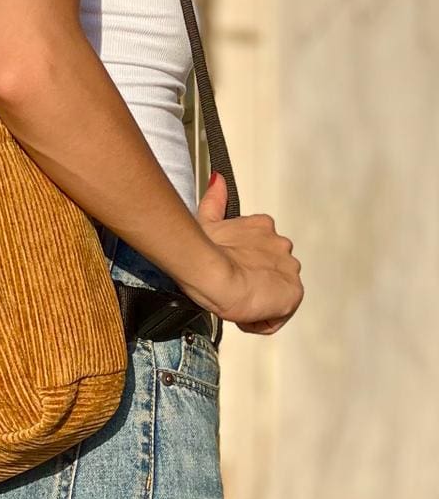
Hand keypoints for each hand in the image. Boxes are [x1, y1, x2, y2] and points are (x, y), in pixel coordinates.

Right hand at [175, 173, 303, 334]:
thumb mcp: (208, 218)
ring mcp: (289, 270)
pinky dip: (259, 320)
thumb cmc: (206, 250)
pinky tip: (242, 315)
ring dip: (256, 301)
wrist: (214, 273)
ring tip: (234, 303)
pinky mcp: (292, 293)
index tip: (228, 272)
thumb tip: (216, 179)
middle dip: (251, 283)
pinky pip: (276, 316)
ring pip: (273, 294)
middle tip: (230, 290)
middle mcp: (282, 246)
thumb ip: (215, 199)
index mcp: (264, 229)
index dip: (240, 266)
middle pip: (269, 274)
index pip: (260, 253)